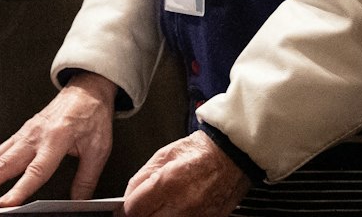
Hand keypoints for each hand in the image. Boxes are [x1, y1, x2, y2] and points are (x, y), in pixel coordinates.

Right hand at [0, 71, 118, 205]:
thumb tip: (79, 203)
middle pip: (5, 164)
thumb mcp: (99, 148)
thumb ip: (86, 178)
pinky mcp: (22, 132)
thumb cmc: (92, 115)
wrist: (88, 89)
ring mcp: (26, 132)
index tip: (4, 205)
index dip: (19, 190)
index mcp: (57, 139)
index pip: (35, 171)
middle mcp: (36, 135)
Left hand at [121, 131, 248, 216]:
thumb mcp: (166, 153)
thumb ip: (142, 177)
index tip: (128, 208)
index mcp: (168, 182)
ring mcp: (195, 216)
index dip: (127, 208)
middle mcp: (182, 203)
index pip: (133, 210)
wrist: (234, 155)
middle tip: (145, 208)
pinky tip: (176, 210)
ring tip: (162, 207)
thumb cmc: (202, 150)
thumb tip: (128, 197)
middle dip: (142, 215)